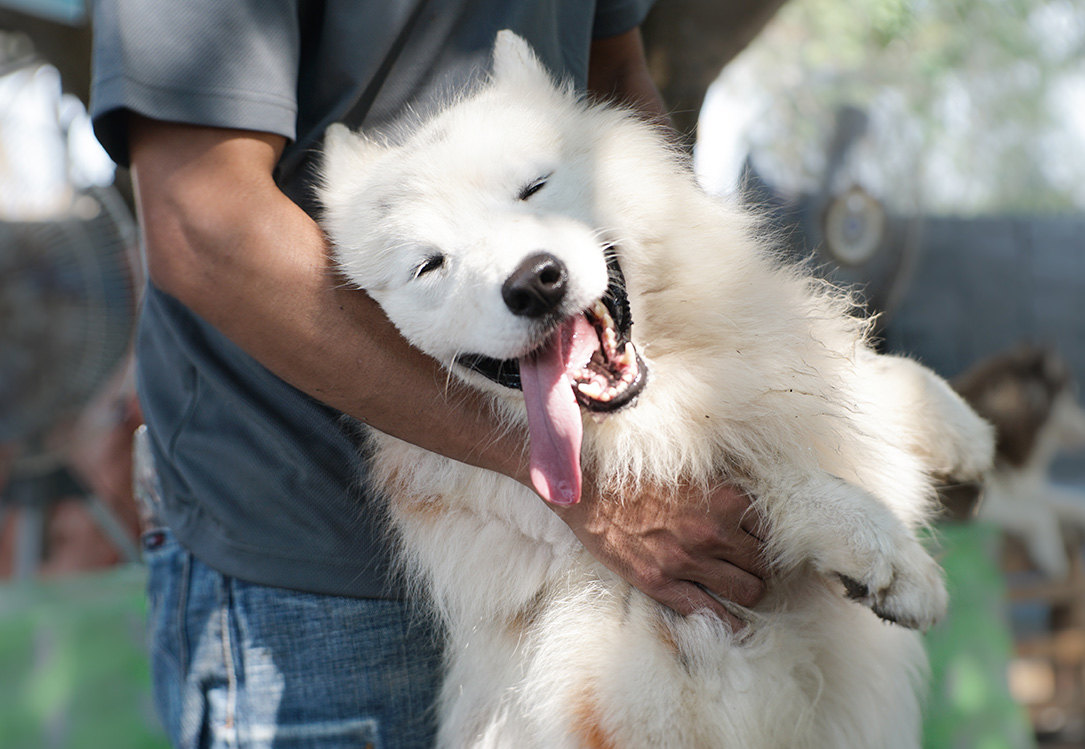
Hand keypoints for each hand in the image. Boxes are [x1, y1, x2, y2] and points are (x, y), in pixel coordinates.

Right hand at [547, 477, 767, 630]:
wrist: (590, 490)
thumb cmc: (639, 476)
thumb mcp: (692, 472)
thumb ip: (724, 492)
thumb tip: (750, 512)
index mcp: (725, 500)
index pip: (771, 530)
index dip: (766, 539)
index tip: (761, 544)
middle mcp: (714, 532)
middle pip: (764, 563)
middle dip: (762, 567)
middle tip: (754, 569)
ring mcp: (689, 561)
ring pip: (749, 590)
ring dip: (750, 591)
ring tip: (744, 590)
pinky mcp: (663, 582)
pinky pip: (711, 613)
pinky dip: (729, 622)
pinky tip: (734, 624)